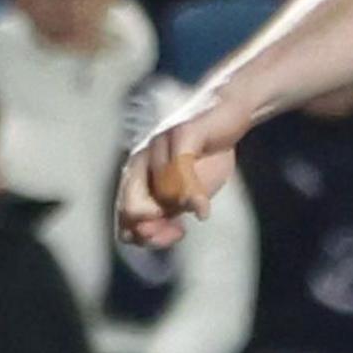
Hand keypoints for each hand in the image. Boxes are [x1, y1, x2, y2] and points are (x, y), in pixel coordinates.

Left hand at [116, 91, 253, 248]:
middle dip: (152, 228)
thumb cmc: (206, 156)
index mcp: (136, 179)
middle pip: (131, 208)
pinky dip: (194, 196)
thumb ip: (166, 213)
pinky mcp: (181, 132)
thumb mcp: (184, 195)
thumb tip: (144, 236)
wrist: (227, 115)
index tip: (176, 233)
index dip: (146, 237)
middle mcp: (140, 161)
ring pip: (159, 191)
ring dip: (179, 207)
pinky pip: (180, 169)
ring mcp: (158, 145)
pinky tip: (203, 209)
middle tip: (178, 230)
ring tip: (198, 210)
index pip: (124, 221)